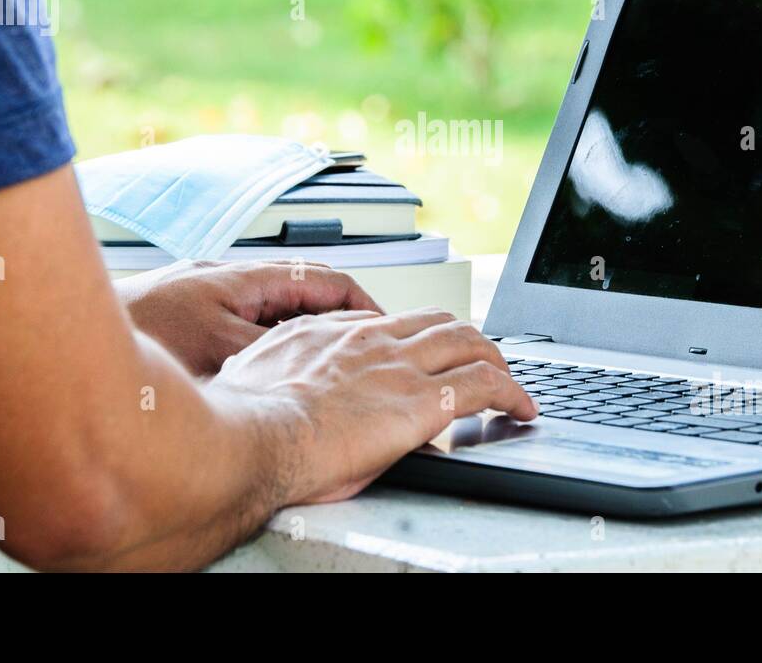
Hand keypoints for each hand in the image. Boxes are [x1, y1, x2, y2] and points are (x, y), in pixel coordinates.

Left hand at [115, 260, 381, 375]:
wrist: (63, 334)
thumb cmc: (133, 331)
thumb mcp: (218, 348)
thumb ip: (270, 350)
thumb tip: (312, 362)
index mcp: (245, 278)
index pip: (326, 279)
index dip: (363, 304)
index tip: (385, 327)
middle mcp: (227, 281)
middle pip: (304, 294)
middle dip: (339, 322)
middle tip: (366, 351)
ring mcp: (206, 297)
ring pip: (273, 313)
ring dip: (301, 335)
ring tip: (324, 368)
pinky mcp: (185, 316)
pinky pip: (244, 327)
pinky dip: (266, 346)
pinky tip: (264, 375)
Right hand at [213, 307, 538, 503]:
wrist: (248, 440)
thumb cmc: (241, 422)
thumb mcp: (254, 380)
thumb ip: (280, 376)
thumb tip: (281, 391)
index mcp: (328, 334)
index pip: (385, 321)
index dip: (411, 337)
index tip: (418, 353)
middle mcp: (370, 340)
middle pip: (436, 321)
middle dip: (463, 338)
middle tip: (478, 357)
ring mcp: (399, 367)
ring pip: (468, 341)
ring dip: (495, 359)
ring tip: (509, 381)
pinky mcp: (422, 401)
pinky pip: (485, 384)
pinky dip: (511, 393)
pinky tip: (521, 408)